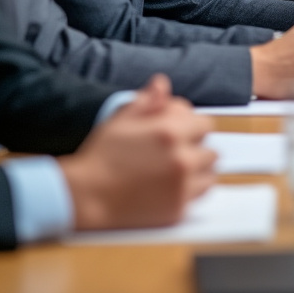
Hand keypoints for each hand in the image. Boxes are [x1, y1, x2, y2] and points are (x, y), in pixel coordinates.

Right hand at [59, 75, 215, 230]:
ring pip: (210, 175)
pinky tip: (172, 188)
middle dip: (196, 151)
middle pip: (210, 151)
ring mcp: (182, 186)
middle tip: (177, 155)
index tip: (182, 135)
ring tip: (177, 172)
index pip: (205, 125)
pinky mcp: (178, 209)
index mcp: (171, 132)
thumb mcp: (120, 120)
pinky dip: (191, 191)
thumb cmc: (99, 157)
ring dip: (198, 172)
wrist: (84, 197)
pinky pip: (200, 196)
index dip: (193, 128)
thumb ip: (146, 100)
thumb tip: (161, 83)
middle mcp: (181, 158)